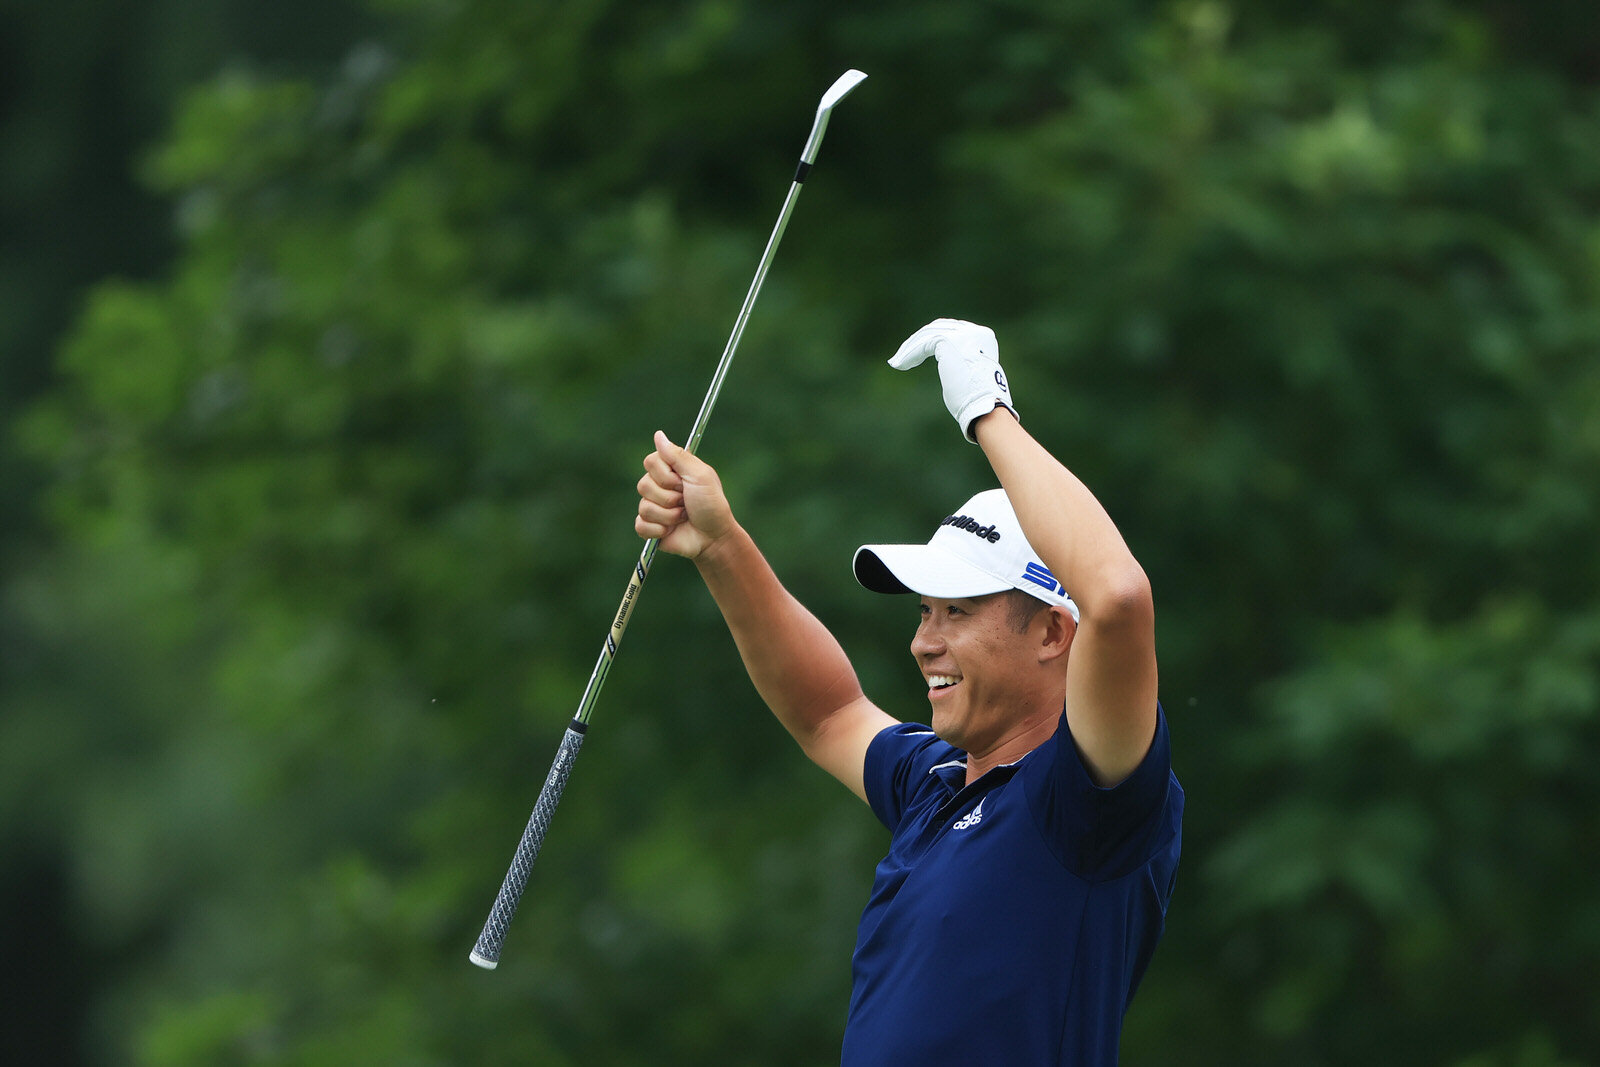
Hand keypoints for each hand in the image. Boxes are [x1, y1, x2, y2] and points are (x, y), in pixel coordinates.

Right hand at [635, 431, 734, 558]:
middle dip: (669, 497)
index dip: (666, 475)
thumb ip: (678, 456)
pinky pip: (640, 525)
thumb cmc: (712, 504)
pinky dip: (658, 530)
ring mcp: (653, 507)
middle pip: (643, 485)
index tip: (683, 483)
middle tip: (686, 501)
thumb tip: (658, 434)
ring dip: (668, 515)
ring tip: (683, 517)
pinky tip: (671, 530)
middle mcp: (659, 487)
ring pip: (644, 507)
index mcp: (671, 471)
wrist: (714, 537)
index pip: (650, 461)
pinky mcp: (650, 527)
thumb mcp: (699, 475)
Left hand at [887, 318, 1016, 442]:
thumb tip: (949, 367)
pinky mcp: (946, 341)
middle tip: (902, 356)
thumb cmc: (978, 400)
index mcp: (983, 337)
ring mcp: (961, 335)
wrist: (985, 405)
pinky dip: (910, 355)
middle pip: (937, 329)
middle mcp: (973, 331)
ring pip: (927, 336)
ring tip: (896, 363)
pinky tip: (900, 365)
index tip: (918, 351)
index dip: (931, 339)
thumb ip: (962, 364)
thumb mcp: (972, 376)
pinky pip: (922, 345)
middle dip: (917, 341)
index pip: (951, 330)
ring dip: (909, 349)